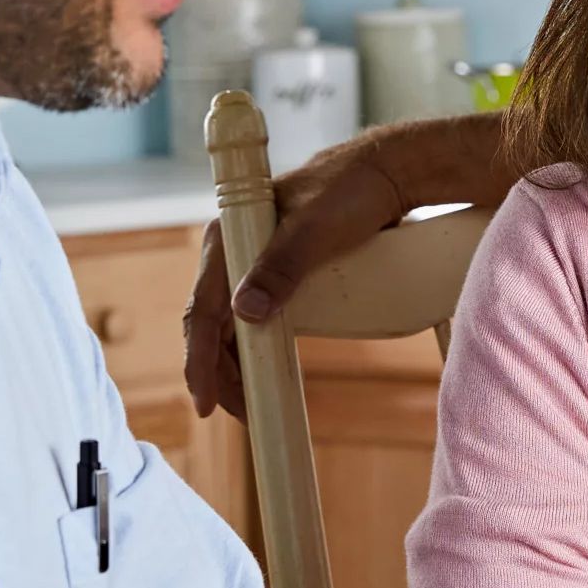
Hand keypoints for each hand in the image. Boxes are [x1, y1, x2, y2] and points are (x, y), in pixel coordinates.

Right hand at [182, 134, 411, 419]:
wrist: (387, 173)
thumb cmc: (350, 193)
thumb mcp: (315, 231)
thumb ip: (281, 268)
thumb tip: (244, 313)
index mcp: (229, 238)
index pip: (202, 310)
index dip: (200, 360)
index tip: (206, 402)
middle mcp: (234, 251)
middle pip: (212, 324)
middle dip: (219, 372)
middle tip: (238, 414)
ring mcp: (256, 262)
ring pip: (231, 325)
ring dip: (235, 364)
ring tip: (249, 403)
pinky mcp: (279, 270)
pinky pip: (254, 317)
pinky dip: (252, 346)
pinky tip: (262, 370)